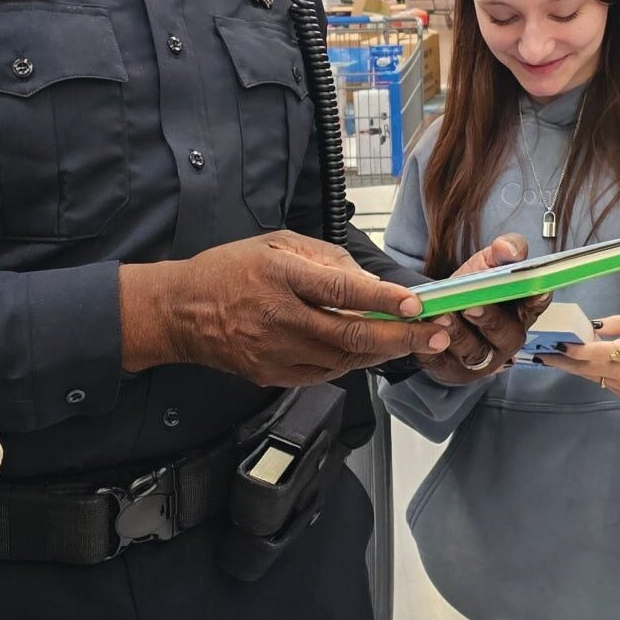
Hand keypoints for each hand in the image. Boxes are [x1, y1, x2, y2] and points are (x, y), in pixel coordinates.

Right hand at [121, 232, 447, 385]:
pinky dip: (354, 363)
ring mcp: (277, 353)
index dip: (382, 301)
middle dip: (402, 338)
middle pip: (351, 335)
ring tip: (416, 342)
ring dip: (384, 353)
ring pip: (344, 360)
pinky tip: (372, 352)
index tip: (416, 304)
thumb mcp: (277, 244)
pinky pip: (326, 373)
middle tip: (437, 335)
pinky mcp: (275, 376)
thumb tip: (369, 283)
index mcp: (281, 277)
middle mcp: (281, 318)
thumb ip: (326, 260)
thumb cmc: (230, 271)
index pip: (340, 292)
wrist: (183, 313)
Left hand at [418, 234, 545, 384]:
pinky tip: (425, 330)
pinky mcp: (452, 370)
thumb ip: (502, 251)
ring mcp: (482, 359)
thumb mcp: (486, 263)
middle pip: (507, 334)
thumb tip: (507, 248)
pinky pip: (443, 362)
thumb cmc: (469, 288)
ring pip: (474, 351)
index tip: (533, 290)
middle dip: (491, 319)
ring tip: (442, 316)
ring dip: (458, 333)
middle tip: (472, 306)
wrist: (435, 310)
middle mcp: (506, 339)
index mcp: (521, 311)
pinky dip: (431, 346)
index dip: (537, 298)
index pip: (536, 305)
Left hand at [536, 310, 619, 397]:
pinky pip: (601, 380)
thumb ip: (616, 323)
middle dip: (562, 361)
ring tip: (553, 356)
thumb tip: (592, 325)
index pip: (592, 353)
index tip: (556, 343)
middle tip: (542, 354)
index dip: (572, 349)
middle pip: (584, 368)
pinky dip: (589, 370)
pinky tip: (580, 361)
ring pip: (590, 376)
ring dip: (572, 366)